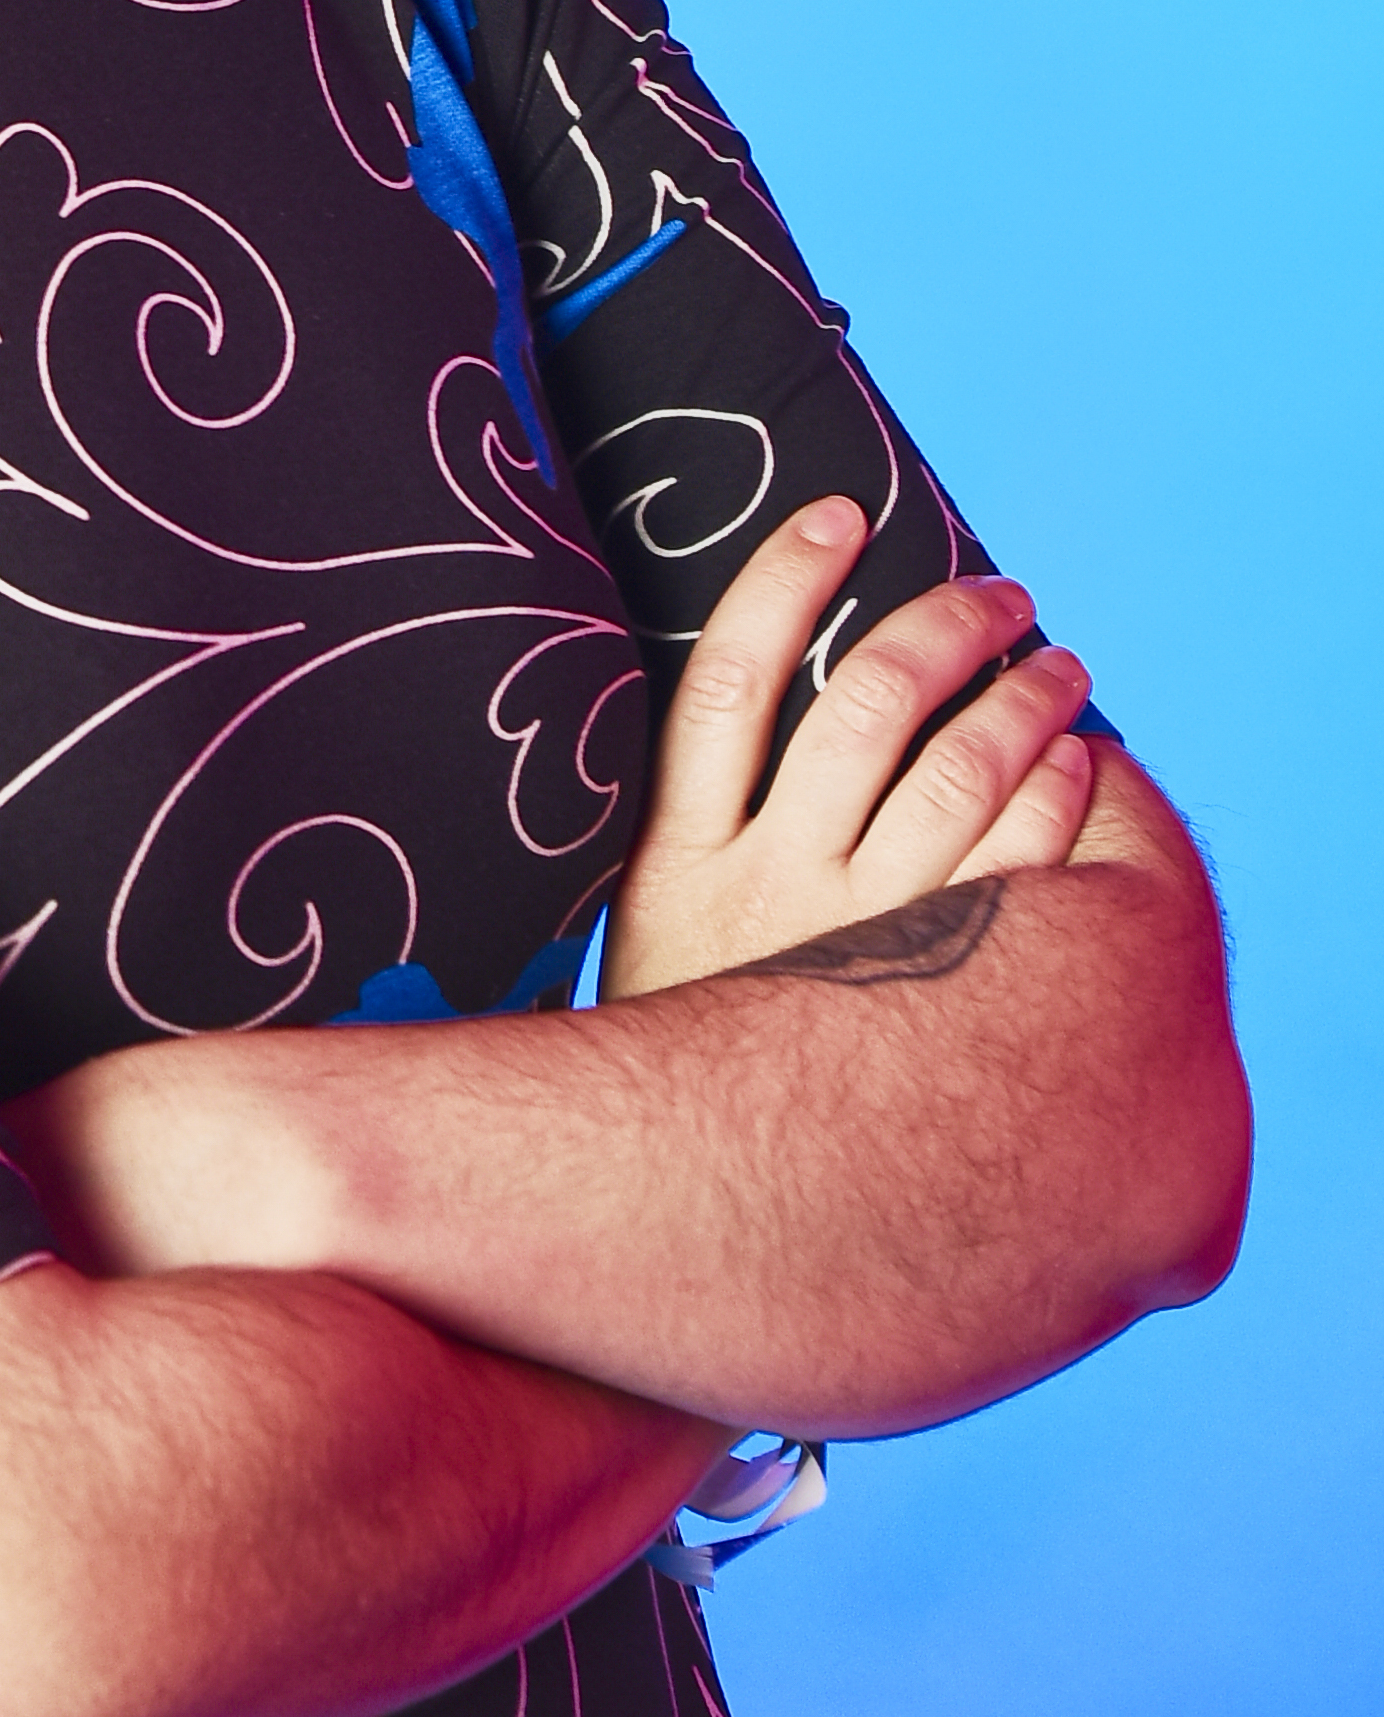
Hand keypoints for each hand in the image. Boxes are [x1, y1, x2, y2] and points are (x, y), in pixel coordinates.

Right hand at [600, 496, 1097, 999]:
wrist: (697, 1201)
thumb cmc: (690, 1039)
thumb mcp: (646, 926)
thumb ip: (694, 824)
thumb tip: (767, 695)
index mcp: (679, 859)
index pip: (727, 680)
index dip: (782, 584)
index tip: (836, 516)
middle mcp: (770, 888)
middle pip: (867, 706)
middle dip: (945, 626)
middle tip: (999, 598)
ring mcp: (859, 943)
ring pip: (956, 773)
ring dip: (1023, 698)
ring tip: (1056, 666)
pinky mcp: (935, 995)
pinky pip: (1016, 870)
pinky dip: (1054, 798)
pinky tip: (1070, 766)